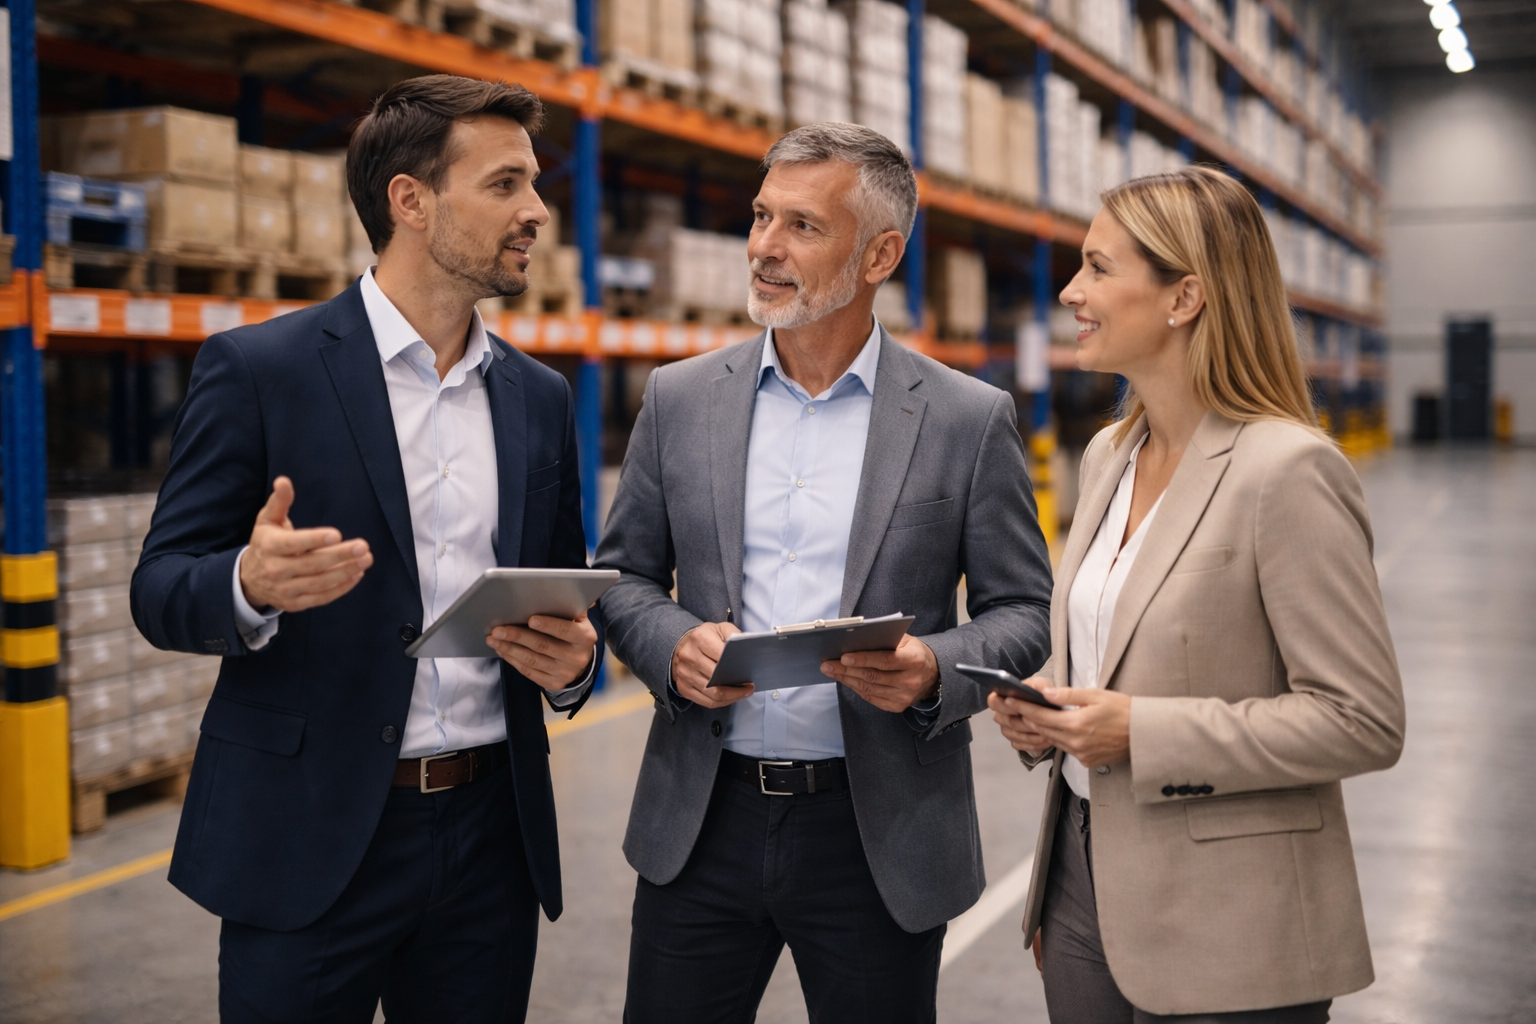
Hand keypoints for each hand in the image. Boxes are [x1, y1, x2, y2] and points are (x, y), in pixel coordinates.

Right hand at [239, 476, 372, 612]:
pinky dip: (341, 588)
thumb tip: (283, 481)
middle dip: (340, 556)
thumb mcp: (267, 520)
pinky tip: (357, 575)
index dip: (314, 539)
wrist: (249, 579)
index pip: (294, 544)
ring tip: (366, 560)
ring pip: (319, 583)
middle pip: (312, 564)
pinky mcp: (294, 604)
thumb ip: (279, 501)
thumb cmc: (265, 542)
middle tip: (363, 547)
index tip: (337, 534)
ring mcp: (285, 589)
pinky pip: (321, 598)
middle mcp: (275, 570)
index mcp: (269, 546)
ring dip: (346, 572)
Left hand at [487, 612, 598, 691]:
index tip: (530, 619)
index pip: (565, 630)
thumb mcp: (579, 620)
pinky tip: (502, 650)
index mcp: (585, 637)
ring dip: (510, 649)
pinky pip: (529, 672)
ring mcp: (565, 673)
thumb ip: (572, 606)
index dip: (548, 625)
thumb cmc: (574, 634)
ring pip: (532, 660)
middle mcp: (576, 657)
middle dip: (518, 636)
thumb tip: (569, 590)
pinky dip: (513, 660)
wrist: (581, 662)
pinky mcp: (554, 683)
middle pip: (543, 646)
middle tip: (498, 629)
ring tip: (493, 639)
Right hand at [671, 622, 753, 709]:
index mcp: (699, 638)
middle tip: (750, 686)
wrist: (683, 646)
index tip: (748, 672)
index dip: (736, 666)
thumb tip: (747, 649)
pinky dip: (723, 702)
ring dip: (732, 696)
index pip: (721, 655)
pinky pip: (707, 702)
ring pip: (713, 694)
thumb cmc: (706, 638)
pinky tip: (732, 697)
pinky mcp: (684, 688)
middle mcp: (689, 656)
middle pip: (716, 678)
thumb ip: (734, 635)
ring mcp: (684, 674)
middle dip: (737, 686)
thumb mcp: (721, 628)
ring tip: (744, 692)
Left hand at [820, 634, 938, 712]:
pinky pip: (871, 698)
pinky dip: (856, 688)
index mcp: (913, 660)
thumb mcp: (906, 641)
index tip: (843, 657)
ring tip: (831, 671)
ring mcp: (903, 696)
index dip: (863, 659)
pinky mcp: (897, 706)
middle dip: (846, 670)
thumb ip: (885, 639)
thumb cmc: (914, 653)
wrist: (933, 675)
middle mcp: (909, 681)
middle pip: (872, 676)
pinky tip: (845, 680)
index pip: (884, 661)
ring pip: (869, 689)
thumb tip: (856, 639)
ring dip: (847, 679)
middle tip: (828, 664)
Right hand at [988, 683, 1055, 757]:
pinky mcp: (1016, 741)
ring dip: (1028, 735)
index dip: (1003, 706)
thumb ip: (1038, 685)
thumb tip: (1034, 690)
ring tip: (1045, 733)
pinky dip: (1032, 744)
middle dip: (1020, 722)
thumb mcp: (1043, 686)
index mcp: (1003, 697)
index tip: (1017, 709)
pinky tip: (1044, 740)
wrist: (1051, 711)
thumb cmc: (1042, 696)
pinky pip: (1019, 745)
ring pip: (1011, 734)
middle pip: (1003, 720)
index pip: (993, 701)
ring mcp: (1008, 728)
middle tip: (1036, 723)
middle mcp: (1002, 713)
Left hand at [997, 686, 1131, 768]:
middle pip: (1043, 730)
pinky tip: (1058, 730)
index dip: (1023, 708)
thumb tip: (1045, 693)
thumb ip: (1068, 695)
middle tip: (1014, 708)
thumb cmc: (1123, 710)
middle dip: (1028, 718)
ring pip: (1053, 741)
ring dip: (1042, 729)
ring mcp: (1081, 754)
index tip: (1010, 700)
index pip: (1041, 716)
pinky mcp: (1087, 761)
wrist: (1144, 734)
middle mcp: (1076, 742)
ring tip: (1031, 717)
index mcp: (1076, 724)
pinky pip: (1066, 749)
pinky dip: (1059, 739)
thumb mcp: (1096, 695)